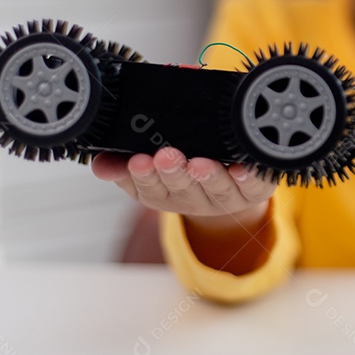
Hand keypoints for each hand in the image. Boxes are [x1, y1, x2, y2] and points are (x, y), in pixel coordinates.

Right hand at [91, 147, 274, 225]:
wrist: (230, 193)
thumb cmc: (185, 163)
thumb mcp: (150, 164)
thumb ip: (125, 155)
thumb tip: (99, 162)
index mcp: (164, 193)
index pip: (148, 188)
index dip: (142, 177)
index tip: (137, 161)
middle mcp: (194, 198)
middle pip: (182, 190)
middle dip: (172, 173)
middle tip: (165, 156)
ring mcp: (225, 197)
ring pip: (217, 189)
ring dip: (207, 177)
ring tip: (199, 163)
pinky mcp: (255, 191)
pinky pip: (254, 187)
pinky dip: (248, 177)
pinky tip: (243, 168)